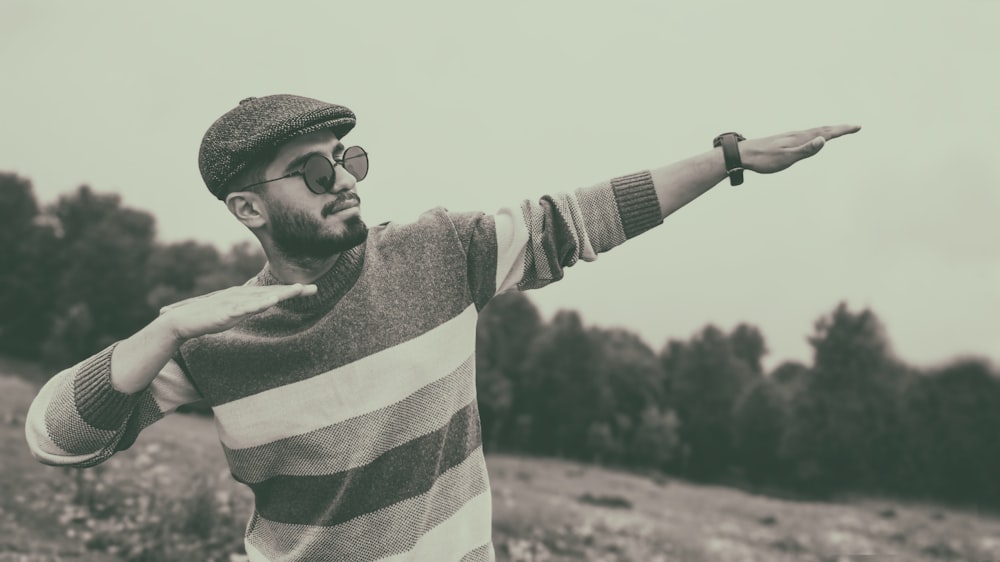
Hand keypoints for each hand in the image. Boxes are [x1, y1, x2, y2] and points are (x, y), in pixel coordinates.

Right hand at [157, 283, 317, 341]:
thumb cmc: (208, 317)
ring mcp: (234, 303)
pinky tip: (270, 302)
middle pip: (272, 292)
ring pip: (262, 298)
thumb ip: (249, 308)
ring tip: (298, 290)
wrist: (181, 321)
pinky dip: (258, 304)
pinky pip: (244, 308)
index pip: (272, 293)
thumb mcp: (234, 313)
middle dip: (293, 291)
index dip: (292, 292)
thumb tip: (264, 303)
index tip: (311, 290)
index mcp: (245, 296)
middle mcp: (242, 295)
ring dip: (280, 294)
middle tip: (315, 289)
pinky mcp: (225, 312)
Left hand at [740, 124, 860, 174]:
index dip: (842, 130)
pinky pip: (805, 135)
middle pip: (822, 130)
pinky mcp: (784, 141)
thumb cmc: (764, 159)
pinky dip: (815, 134)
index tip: (857, 126)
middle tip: (854, 127)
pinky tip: (812, 137)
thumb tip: (824, 140)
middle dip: (840, 128)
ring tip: (838, 130)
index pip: (826, 133)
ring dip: (828, 130)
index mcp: (801, 138)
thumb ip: (806, 150)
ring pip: (814, 132)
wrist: (743, 154)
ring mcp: (790, 137)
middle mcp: (797, 135)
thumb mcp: (786, 158)